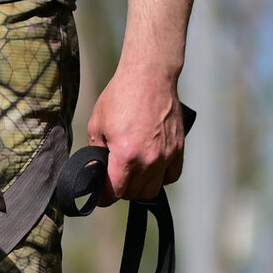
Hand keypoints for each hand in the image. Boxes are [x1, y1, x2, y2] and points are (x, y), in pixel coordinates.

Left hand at [87, 62, 185, 205]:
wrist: (150, 75)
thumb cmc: (121, 96)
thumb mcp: (97, 125)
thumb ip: (95, 153)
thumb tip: (94, 172)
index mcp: (126, 155)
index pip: (114, 192)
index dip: (103, 196)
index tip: (99, 194)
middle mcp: (149, 159)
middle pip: (133, 194)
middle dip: (119, 191)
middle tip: (113, 179)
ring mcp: (167, 155)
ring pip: (152, 190)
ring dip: (139, 188)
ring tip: (130, 175)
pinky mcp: (178, 148)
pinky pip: (171, 176)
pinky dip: (160, 178)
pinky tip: (150, 169)